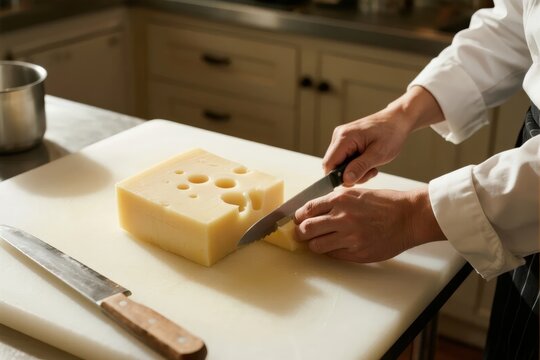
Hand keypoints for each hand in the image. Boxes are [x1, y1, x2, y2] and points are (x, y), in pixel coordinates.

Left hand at [294, 186, 445, 262]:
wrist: (409, 217)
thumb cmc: (386, 203)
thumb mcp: (358, 193)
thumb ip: (337, 200)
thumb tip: (317, 209)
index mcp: (340, 200)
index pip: (307, 210)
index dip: (299, 217)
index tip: (298, 220)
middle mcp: (341, 218)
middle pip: (306, 229)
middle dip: (301, 233)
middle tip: (302, 234)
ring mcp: (349, 237)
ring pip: (316, 246)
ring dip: (314, 245)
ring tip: (318, 242)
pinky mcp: (357, 253)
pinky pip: (333, 255)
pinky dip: (331, 252)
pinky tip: (336, 247)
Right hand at [323, 86, 444, 185]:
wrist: (397, 120)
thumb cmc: (391, 134)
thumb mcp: (378, 154)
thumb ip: (360, 167)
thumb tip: (345, 180)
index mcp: (344, 137)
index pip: (329, 164)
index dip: (337, 177)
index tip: (355, 181)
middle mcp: (339, 136)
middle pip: (333, 166)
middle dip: (349, 175)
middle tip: (369, 172)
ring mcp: (341, 138)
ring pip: (339, 164)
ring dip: (355, 171)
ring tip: (372, 166)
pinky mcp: (346, 141)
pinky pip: (344, 159)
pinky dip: (355, 165)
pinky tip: (368, 161)